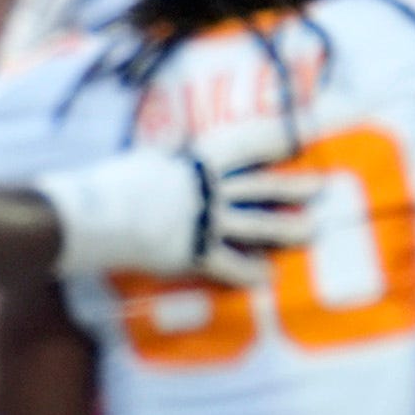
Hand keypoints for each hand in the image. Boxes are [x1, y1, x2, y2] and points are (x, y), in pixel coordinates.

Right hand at [36, 143, 318, 284]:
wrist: (93, 216)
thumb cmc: (108, 185)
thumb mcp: (142, 161)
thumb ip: (163, 158)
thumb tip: (166, 149)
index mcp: (195, 163)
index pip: (245, 147)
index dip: (275, 141)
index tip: (302, 137)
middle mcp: (207, 191)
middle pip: (260, 187)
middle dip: (292, 187)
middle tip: (321, 187)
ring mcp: (203, 222)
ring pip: (255, 225)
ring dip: (285, 228)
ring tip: (310, 231)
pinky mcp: (192, 253)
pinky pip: (229, 264)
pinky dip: (249, 271)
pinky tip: (267, 277)